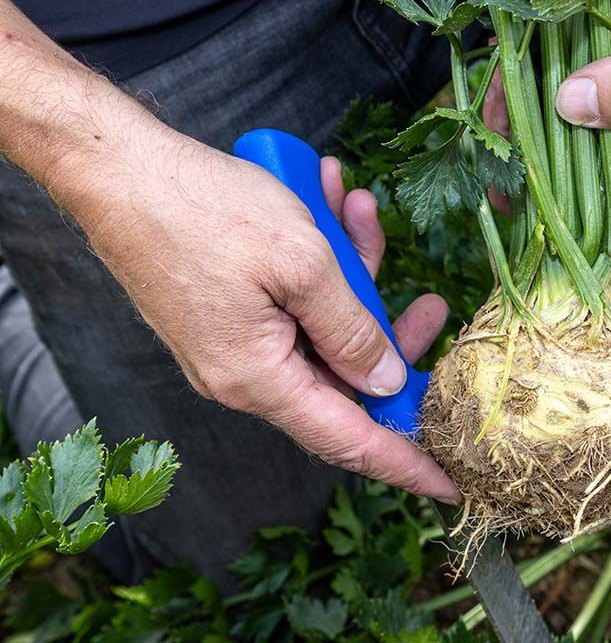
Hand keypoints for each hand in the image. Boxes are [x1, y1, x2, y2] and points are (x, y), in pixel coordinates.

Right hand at [77, 137, 458, 503]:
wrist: (117, 168)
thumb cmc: (204, 209)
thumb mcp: (304, 265)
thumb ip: (353, 331)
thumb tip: (385, 382)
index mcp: (258, 378)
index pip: (349, 440)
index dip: (405, 461)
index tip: (451, 484)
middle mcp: (243, 375)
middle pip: (345, 378)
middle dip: (392, 335)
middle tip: (431, 305)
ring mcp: (233, 343)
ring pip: (324, 328)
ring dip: (352, 274)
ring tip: (356, 209)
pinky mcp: (229, 312)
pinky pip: (294, 302)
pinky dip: (319, 260)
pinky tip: (327, 199)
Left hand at [504, 0, 610, 281]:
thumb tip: (570, 108)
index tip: (579, 319)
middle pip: (600, 203)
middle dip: (554, 222)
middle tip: (508, 233)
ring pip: (570, 149)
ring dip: (528, 157)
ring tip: (491, 171)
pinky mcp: (607, 68)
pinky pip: (558, 93)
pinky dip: (526, 98)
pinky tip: (497, 105)